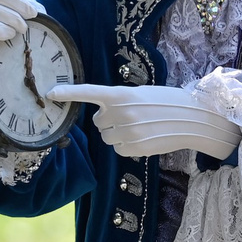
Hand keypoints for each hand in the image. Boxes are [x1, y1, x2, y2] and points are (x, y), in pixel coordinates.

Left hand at [49, 83, 240, 159]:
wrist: (191, 117)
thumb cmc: (166, 102)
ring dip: (117, 132)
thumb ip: (119, 103)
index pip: (89, 92)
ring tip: (140, 126)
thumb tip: (104, 120)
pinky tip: (143, 137)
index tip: (50, 93)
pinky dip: (126, 145)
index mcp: (121, 94)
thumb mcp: (141, 94)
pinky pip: (118, 148)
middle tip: (132, 115)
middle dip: (110, 119)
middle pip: (99, 121)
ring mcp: (126, 132)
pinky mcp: (133, 148)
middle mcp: (120, 113)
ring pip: (107, 136)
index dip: (68, 92)